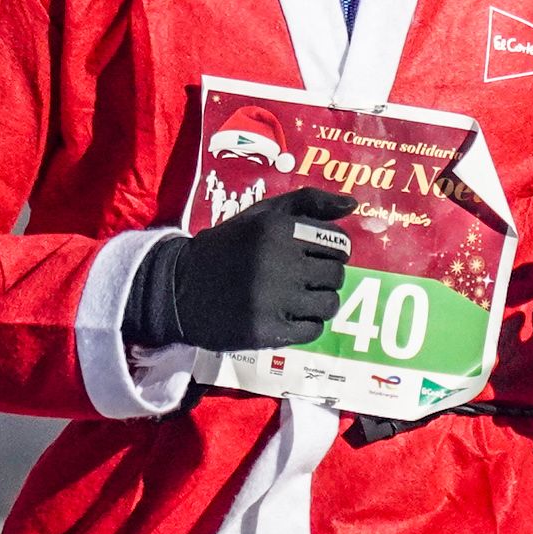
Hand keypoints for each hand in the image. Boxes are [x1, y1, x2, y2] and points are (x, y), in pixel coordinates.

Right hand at [127, 185, 353, 354]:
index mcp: (279, 229)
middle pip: (336, 275)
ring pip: (329, 304)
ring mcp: (273, 299)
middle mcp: (278, 262)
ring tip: (297, 299)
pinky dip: (306, 325)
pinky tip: (286, 317)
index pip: (339, 244)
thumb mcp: (262, 215)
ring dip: (320, 303)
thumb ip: (307, 203)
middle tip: (302, 279)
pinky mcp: (267, 331)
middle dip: (325, 278)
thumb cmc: (228, 247)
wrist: (180, 288)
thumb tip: (352, 206)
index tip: (314, 257)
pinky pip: (313, 331)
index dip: (332, 252)